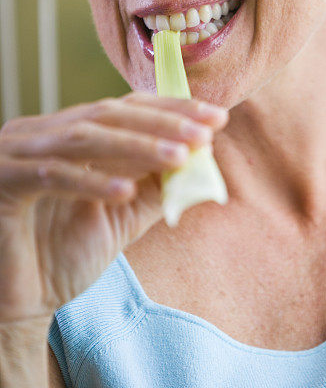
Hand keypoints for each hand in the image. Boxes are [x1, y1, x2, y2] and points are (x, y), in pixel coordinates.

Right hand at [0, 92, 227, 322]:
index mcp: (67, 132)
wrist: (13, 305)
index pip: (125, 108)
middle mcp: (41, 132)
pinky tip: (126, 192)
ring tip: (180, 157)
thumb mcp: (121, 215)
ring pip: (87, 138)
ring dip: (137, 146)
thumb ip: (156, 186)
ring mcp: (17, 152)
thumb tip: (201, 159)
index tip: (216, 117)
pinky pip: (51, 174)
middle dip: (162, 123)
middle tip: (205, 132)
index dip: (171, 109)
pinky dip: (91, 181)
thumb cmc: (62, 256)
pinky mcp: (2, 181)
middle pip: (109, 114)